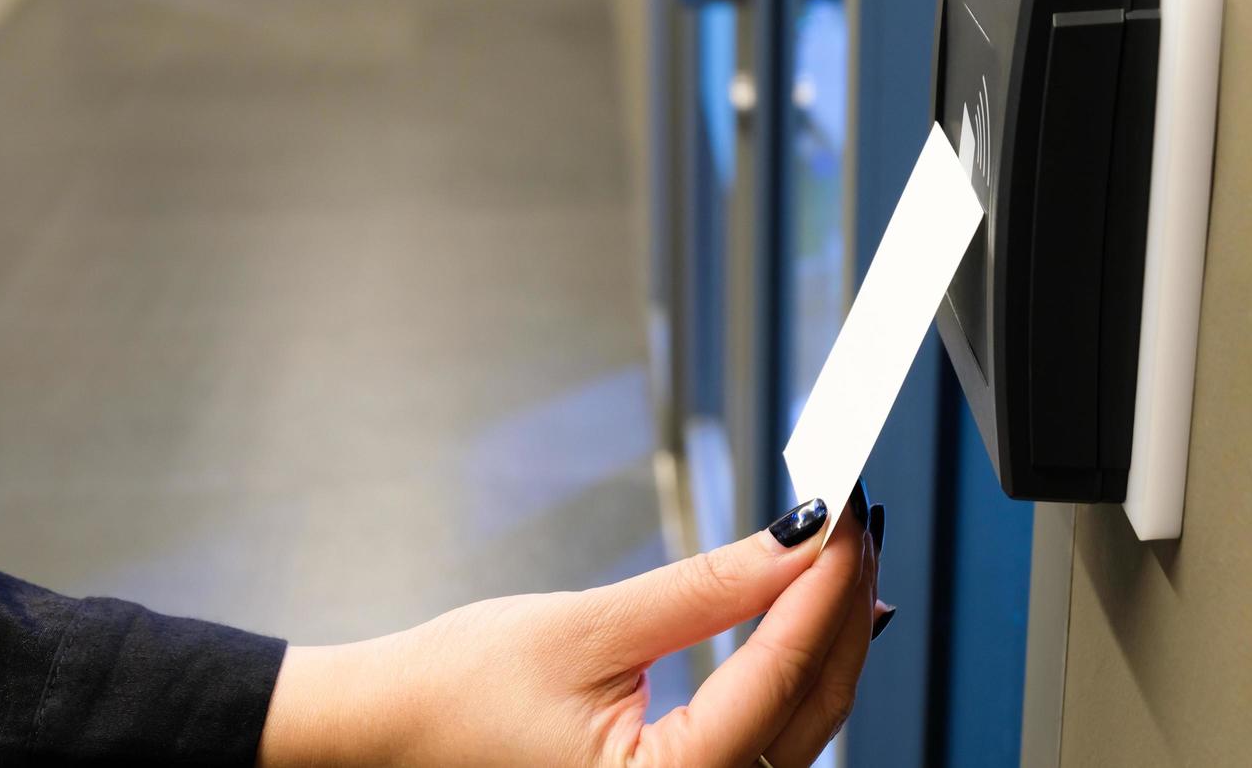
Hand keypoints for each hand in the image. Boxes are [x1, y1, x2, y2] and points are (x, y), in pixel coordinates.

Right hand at [258, 496, 890, 767]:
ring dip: (828, 638)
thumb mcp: (587, 628)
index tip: (848, 512)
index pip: (780, 673)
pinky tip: (812, 623)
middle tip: (859, 520)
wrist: (392, 735)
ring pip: (801, 725)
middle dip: (841, 606)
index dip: (824, 582)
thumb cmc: (460, 694)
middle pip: (811, 706)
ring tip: (846, 557)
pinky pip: (769, 738)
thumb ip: (702, 590)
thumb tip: (792, 542)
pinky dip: (794, 673)